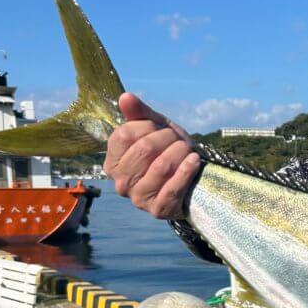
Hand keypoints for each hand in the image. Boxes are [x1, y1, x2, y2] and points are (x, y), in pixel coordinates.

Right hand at [104, 92, 200, 219]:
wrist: (190, 178)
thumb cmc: (168, 151)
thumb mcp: (155, 129)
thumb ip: (139, 114)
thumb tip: (125, 97)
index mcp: (113, 161)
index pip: (124, 135)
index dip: (147, 126)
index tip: (160, 128)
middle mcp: (121, 182)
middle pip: (144, 150)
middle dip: (167, 139)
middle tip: (178, 139)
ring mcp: (138, 199)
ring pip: (161, 168)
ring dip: (179, 153)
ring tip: (187, 150)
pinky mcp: (158, 210)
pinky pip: (173, 188)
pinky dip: (186, 171)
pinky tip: (193, 161)